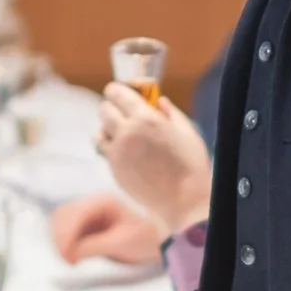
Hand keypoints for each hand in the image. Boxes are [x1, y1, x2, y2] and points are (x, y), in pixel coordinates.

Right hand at [50, 193, 166, 266]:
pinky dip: (65, 241)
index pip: (74, 214)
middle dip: (60, 238)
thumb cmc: (147, 237)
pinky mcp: (89, 223)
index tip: (68, 259)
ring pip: (62, 221)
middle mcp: (93, 202)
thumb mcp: (121, 243)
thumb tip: (70, 253)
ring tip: (70, 259)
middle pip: (63, 215)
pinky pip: (68, 229)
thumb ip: (93, 246)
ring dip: (60, 240)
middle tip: (69, 261)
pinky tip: (72, 255)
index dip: (66, 235)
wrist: (163, 238)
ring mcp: (90, 212)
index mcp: (103, 201)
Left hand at [96, 85, 211, 233]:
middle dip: (112, 107)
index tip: (120, 92)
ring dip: (108, 128)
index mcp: (145, 118)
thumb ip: (170, 112)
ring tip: (122, 133)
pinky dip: (110, 146)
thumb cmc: (191, 165)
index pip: (117, 93)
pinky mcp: (114, 169)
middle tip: (123, 112)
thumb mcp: (187, 131)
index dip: (117, 90)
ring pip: (99, 131)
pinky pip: (103, 151)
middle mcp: (126, 132)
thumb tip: (158, 101)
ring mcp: (117, 152)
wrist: (184, 200)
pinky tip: (124, 151)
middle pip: (104, 109)